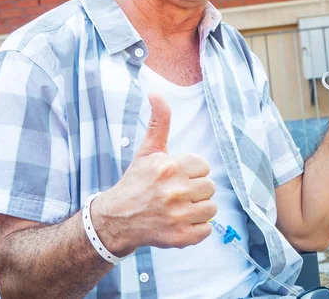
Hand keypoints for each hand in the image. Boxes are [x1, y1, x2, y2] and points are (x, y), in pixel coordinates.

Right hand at [92, 92, 216, 255]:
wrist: (117, 219)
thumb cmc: (136, 182)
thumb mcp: (147, 150)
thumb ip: (159, 121)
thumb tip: (155, 91)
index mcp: (170, 167)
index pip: (203, 167)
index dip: (191, 172)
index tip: (176, 177)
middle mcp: (175, 191)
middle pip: (209, 187)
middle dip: (195, 190)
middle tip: (175, 194)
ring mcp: (179, 216)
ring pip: (211, 208)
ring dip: (198, 209)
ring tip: (178, 208)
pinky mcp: (181, 237)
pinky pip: (207, 229)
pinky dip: (196, 229)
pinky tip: (179, 223)